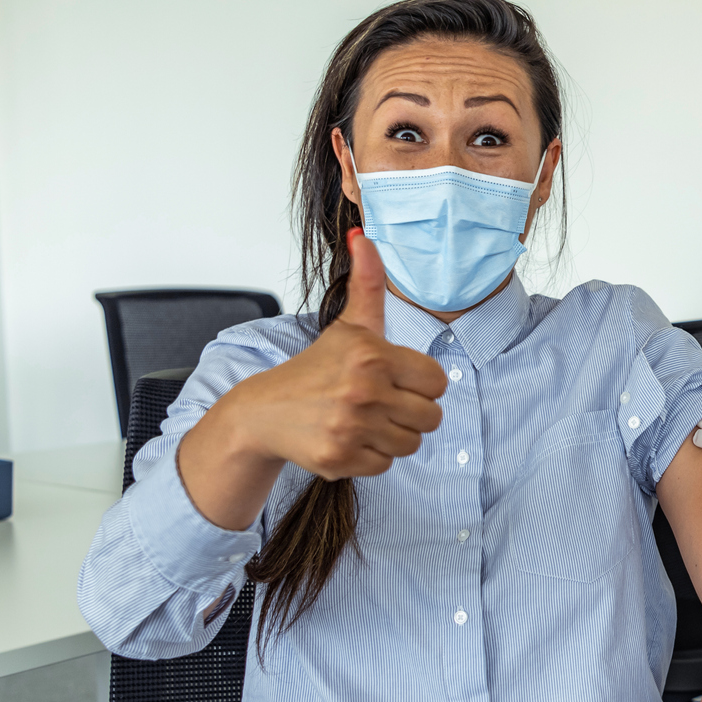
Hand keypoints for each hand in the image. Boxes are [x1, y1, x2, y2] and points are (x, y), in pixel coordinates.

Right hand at [178, 231, 447, 528]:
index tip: (394, 379)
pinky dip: (371, 456)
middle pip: (431, 417)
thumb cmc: (315, 368)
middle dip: (409, 411)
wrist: (263, 411)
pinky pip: (386, 465)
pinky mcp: (340, 458)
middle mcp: (363, 391)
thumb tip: (364, 236)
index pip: (438, 382)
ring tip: (363, 419)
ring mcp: (351, 427)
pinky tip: (349, 437)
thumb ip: (367, 282)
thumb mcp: (348, 325)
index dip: (420, 383)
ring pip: (411, 444)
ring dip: (392, 435)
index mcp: (373, 355)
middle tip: (379, 402)